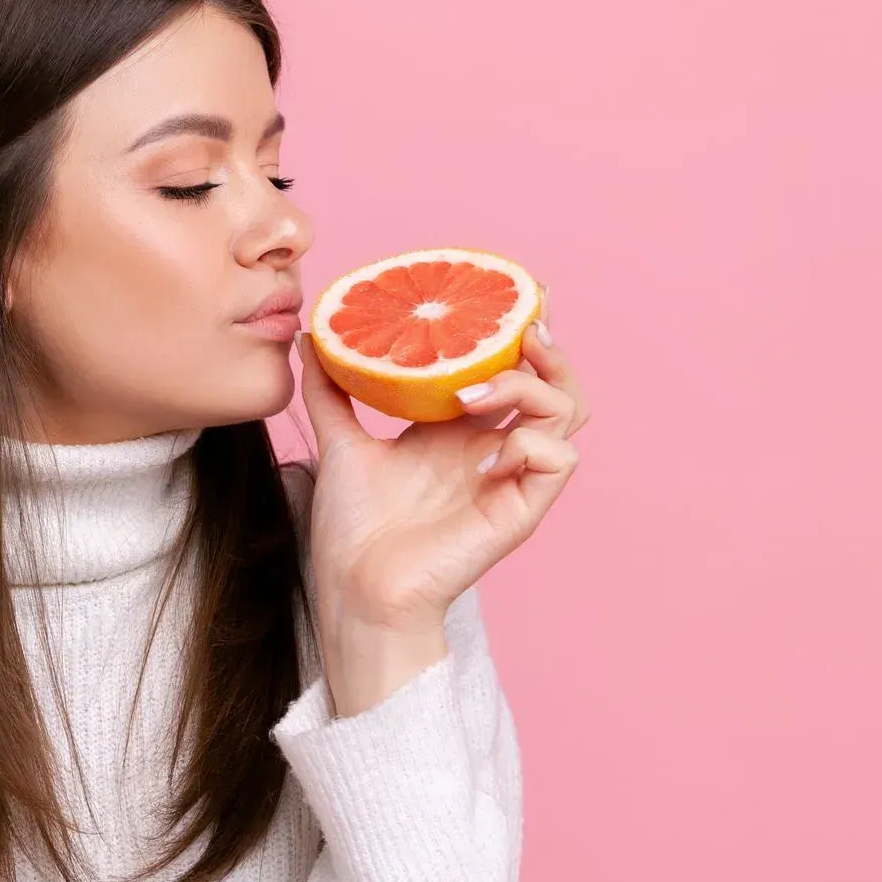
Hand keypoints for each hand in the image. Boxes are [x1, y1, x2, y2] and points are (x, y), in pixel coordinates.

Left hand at [295, 288, 590, 712]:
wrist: (354, 587)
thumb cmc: (354, 529)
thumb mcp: (339, 442)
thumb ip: (330, 390)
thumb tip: (312, 335)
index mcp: (461, 432)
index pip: (512, 370)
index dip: (520, 332)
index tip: (508, 293)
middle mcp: (493, 449)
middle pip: (555, 383)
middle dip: (544, 347)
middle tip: (515, 329)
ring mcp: (510, 477)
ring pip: (568, 411)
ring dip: (531, 385)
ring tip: (476, 391)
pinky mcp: (519, 509)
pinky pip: (558, 458)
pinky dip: (529, 441)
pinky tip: (484, 453)